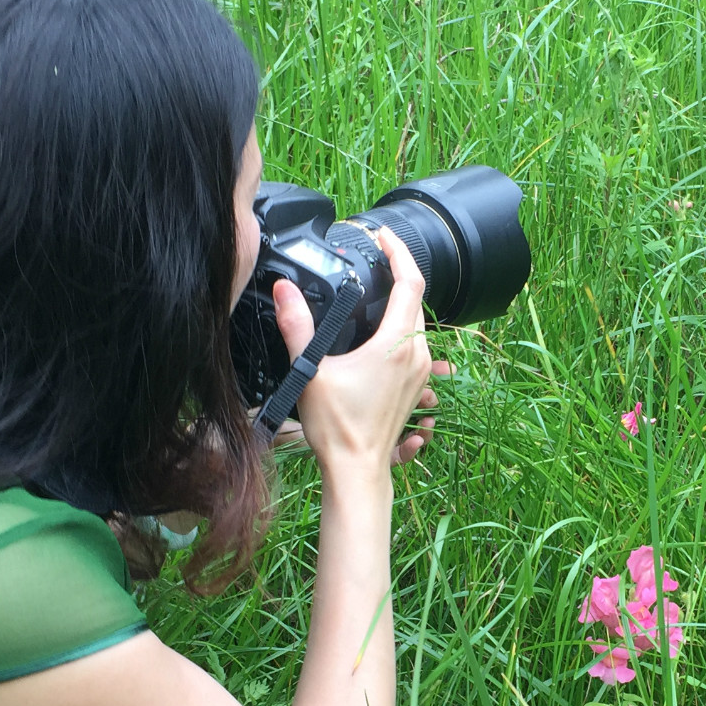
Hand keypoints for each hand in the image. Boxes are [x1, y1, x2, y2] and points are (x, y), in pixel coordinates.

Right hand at [272, 227, 451, 475]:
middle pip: (417, 300)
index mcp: (397, 345)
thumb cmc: (337, 427)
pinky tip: (383, 331)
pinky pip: (417, 345)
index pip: (411, 282)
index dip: (399, 252)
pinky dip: (404, 328)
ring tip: (378, 289)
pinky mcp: (418, 387)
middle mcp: (417, 355)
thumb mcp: (310, 371)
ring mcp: (422, 373)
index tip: (383, 235)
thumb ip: (297, 326)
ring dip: (402, 303)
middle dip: (400, 273)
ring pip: (419, 324)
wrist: (357, 470)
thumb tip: (283, 289)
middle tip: (377, 256)